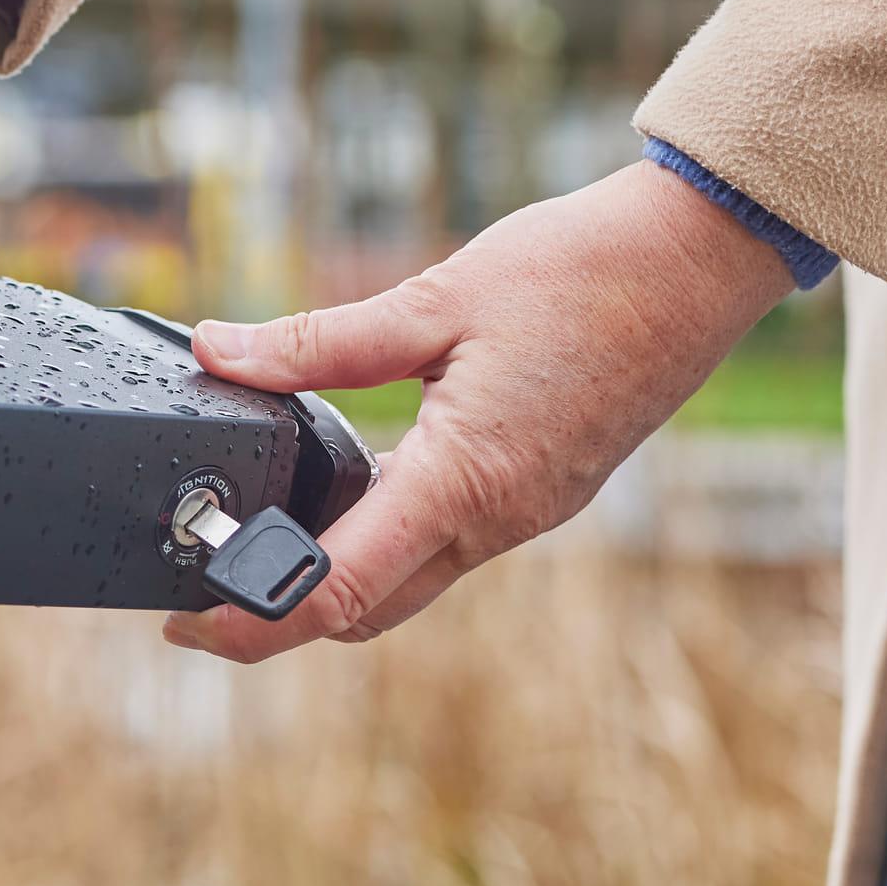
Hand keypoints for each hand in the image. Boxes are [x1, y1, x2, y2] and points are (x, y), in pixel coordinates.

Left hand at [166, 159, 797, 661]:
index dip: (253, 620)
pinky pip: (449, 544)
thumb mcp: (435, 298)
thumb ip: (318, 341)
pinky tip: (349, 495)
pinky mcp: (541, 492)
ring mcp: (526, 513)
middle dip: (279, 618)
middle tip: (203, 592)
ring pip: (411, 581)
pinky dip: (388, 542)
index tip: (187, 624)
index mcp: (466, 481)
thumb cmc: (580, 272)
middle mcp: (499, 519)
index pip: (339, 592)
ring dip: (336, 580)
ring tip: (261, 537)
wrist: (699, 261)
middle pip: (370, 611)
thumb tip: (217, 351)